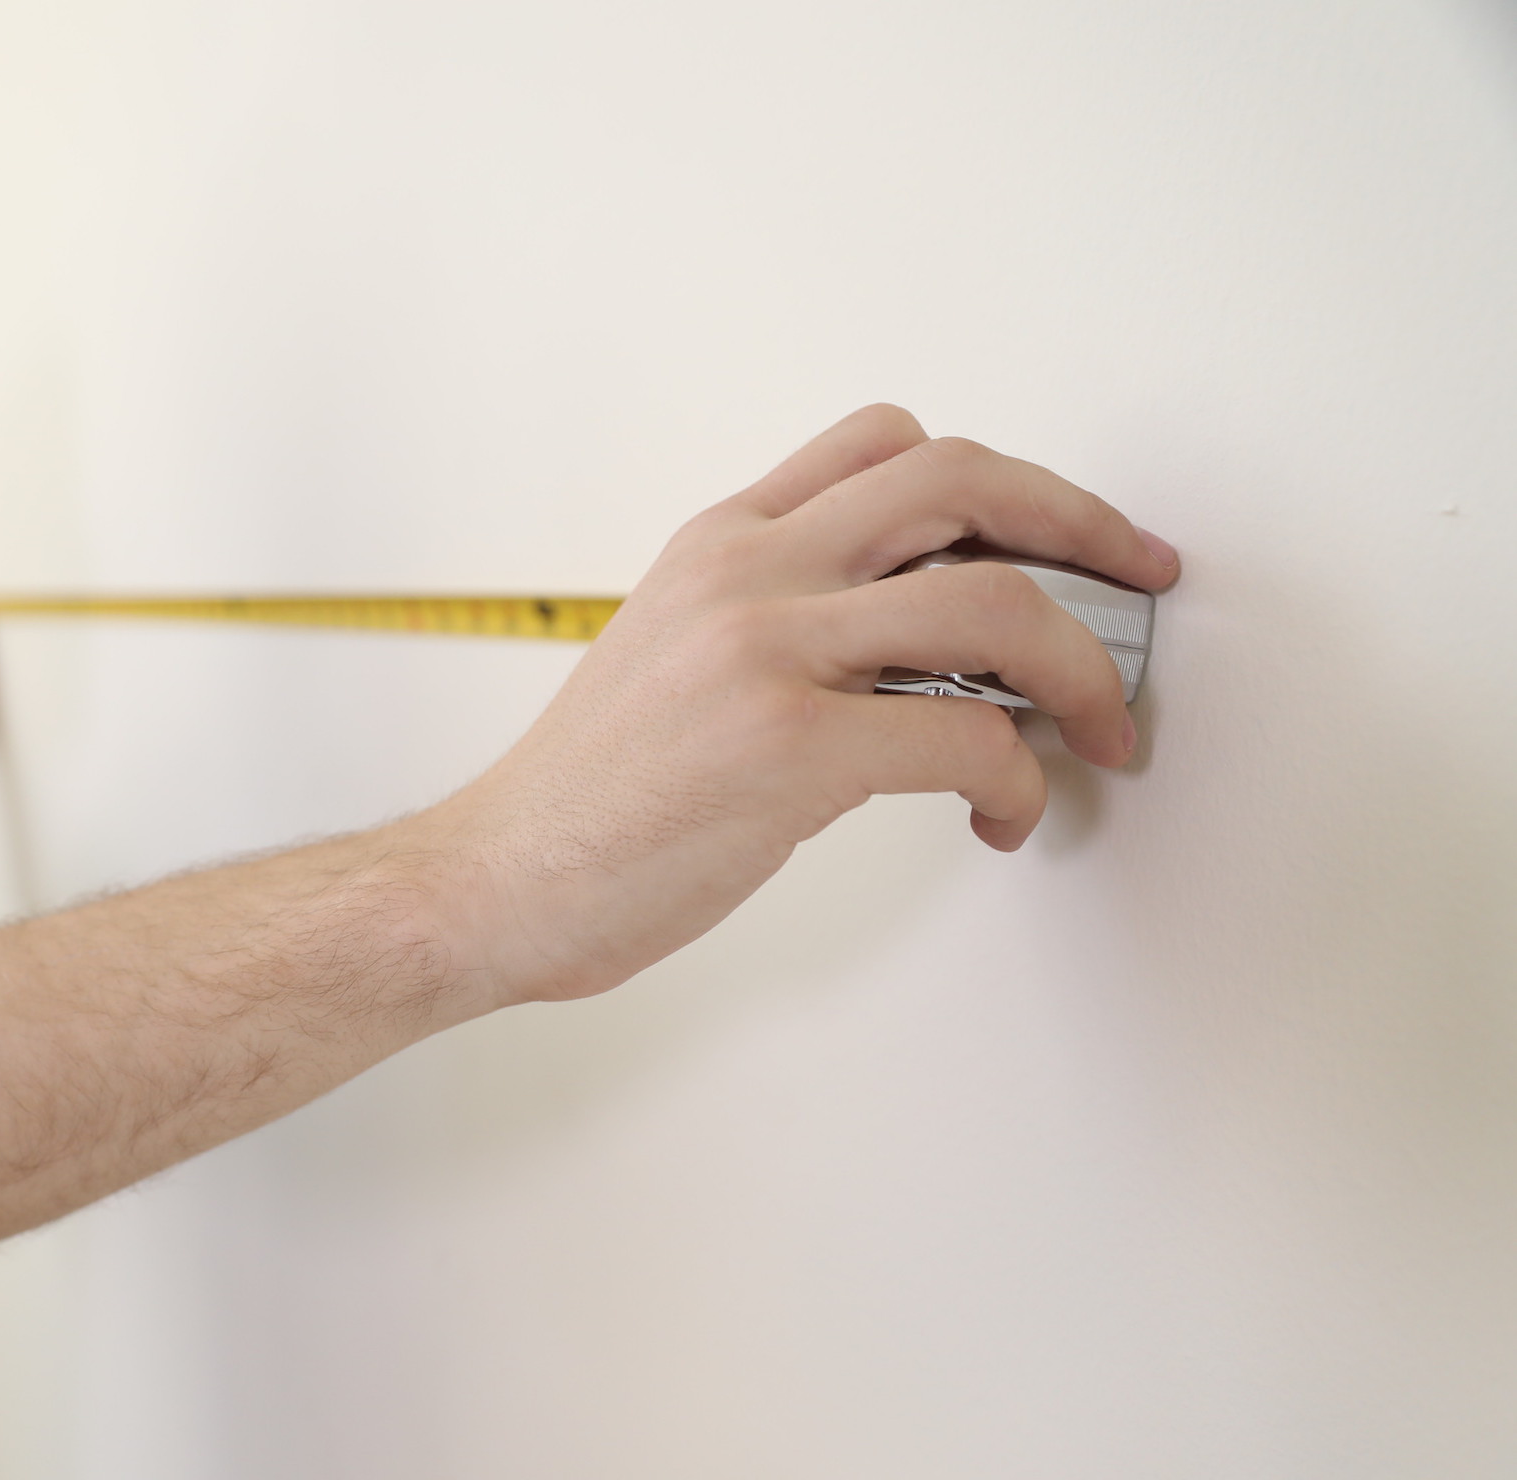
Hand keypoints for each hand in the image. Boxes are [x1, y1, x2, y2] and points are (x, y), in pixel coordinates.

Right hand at [425, 404, 1179, 1007]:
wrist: (495, 880)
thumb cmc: (587, 797)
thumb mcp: (671, 655)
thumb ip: (775, 617)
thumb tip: (918, 647)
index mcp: (719, 544)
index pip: (885, 446)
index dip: (1000, 480)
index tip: (1062, 534)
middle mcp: (747, 572)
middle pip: (960, 482)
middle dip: (1082, 525)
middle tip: (1139, 583)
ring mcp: (766, 652)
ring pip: (991, 601)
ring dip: (1082, 667)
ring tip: (1101, 727)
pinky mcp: (789, 749)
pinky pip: (968, 738)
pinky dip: (1018, 778)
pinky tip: (1001, 814)